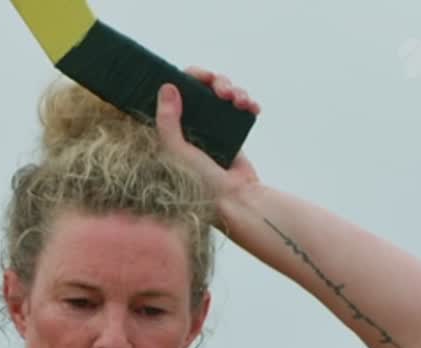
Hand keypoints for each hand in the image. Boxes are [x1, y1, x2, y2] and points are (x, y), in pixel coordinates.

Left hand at [154, 66, 261, 201]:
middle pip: (202, 87)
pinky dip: (248, 103)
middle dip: (216, 83)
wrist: (235, 198)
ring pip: (222, 93)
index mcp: (171, 127)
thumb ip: (168, 121)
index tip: (203, 76)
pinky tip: (253, 108)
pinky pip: (239, 106)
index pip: (175, 91)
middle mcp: (189, 124)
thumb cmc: (199, 181)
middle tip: (224, 91)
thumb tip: (167, 86)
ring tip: (242, 102)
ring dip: (235, 90)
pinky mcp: (231, 129)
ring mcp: (210, 125)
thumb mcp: (176, 151)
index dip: (189, 78)